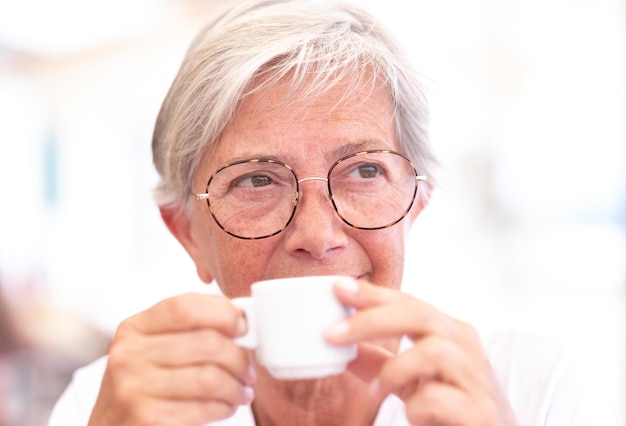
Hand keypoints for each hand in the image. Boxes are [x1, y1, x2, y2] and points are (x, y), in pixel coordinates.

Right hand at [88, 293, 254, 425]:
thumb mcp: (152, 347)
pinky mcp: (147, 419)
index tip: (242, 326)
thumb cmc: (143, 383)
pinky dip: (223, 408)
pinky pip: (203, 409)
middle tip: (248, 370)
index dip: (222, 313)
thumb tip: (240, 318)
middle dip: (239, 358)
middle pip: (206, 343)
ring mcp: (135, 389)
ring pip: (210, 378)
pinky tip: (226, 407)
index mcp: (134, 328)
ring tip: (242, 391)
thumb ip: (188, 329)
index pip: (185, 307)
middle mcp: (130, 355)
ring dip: (236, 386)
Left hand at [325, 280, 518, 425]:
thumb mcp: (412, 382)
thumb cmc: (452, 409)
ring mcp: (477, 380)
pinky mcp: (479, 412)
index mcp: (451, 334)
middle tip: (331, 333)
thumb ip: (381, 364)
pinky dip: (417, 406)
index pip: (410, 303)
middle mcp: (467, 349)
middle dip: (372, 320)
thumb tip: (344, 347)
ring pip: (434, 351)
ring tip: (376, 389)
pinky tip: (412, 415)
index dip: (373, 295)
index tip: (337, 288)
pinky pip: (441, 398)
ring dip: (395, 369)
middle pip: (421, 316)